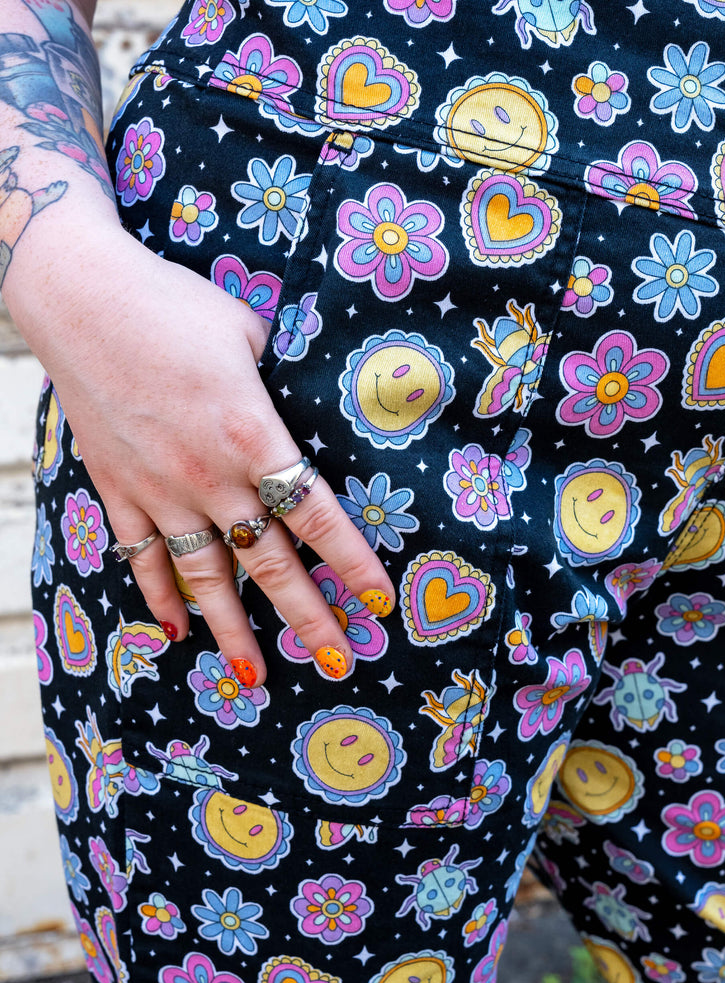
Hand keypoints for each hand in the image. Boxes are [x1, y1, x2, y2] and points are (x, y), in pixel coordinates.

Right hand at [21, 227, 393, 685]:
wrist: (80, 297)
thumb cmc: (175, 307)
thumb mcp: (252, 335)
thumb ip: (284, 387)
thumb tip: (312, 413)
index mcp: (253, 435)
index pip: (316, 514)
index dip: (351, 562)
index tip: (379, 602)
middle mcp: (210, 476)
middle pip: (269, 562)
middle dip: (307, 617)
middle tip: (338, 663)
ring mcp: (159, 489)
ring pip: (206, 575)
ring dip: (233, 629)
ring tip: (256, 678)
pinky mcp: (118, 488)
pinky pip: (141, 556)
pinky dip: (158, 596)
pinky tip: (174, 632)